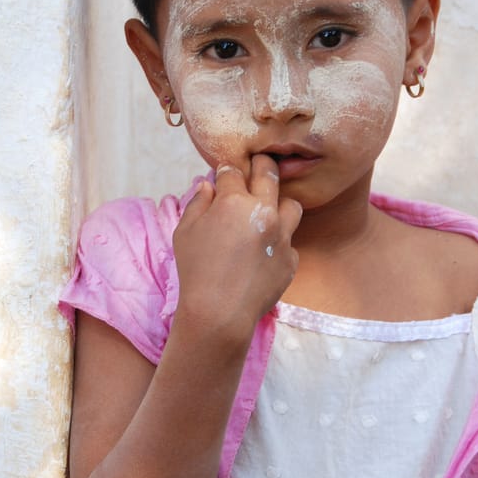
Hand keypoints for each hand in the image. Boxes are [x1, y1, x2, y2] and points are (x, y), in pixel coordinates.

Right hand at [172, 155, 301, 336]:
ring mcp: (282, 236)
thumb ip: (198, 202)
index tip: (224, 175)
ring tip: (267, 213)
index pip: (233, 172)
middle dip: (262, 165)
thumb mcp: (185, 232)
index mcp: (235, 202)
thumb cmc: (196, 271)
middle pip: (269, 174)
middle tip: (257, 166)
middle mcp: (264, 213)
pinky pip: (290, 242)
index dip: (226, 172)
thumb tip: (208, 185)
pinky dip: (278, 243)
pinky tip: (264, 253)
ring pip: (292, 205)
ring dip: (279, 205)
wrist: (220, 312)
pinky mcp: (291, 259)